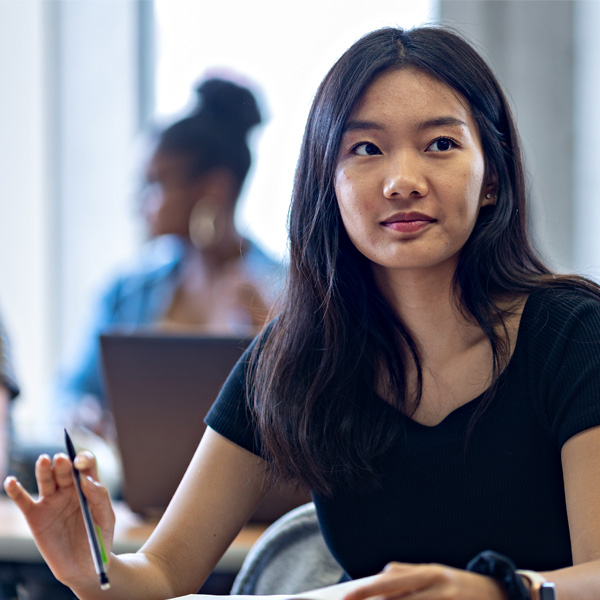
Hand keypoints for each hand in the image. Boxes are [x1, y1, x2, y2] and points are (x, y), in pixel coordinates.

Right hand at [3, 450, 114, 589]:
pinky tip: (11, 481)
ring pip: (46, 480)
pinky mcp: (35, 517)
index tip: (81, 464)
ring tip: (44, 460)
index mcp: (88, 486)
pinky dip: (15, 490)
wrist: (83, 566)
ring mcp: (51, 502)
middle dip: (63, 464)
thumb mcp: (106, 518)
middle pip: (64, 470)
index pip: (86, 465)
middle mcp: (69, 490)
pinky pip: (23, 501)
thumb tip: (86, 480)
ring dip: (44, 469)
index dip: (83, 460)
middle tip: (62, 460)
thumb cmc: (99, 539)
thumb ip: (99, 498)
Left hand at [344, 562, 507, 599]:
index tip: (345, 596)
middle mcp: (437, 586)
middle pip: (397, 598)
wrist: (503, 594)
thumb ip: (408, 574)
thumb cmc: (459, 586)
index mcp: (429, 572)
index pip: (390, 581)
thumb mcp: (434, 574)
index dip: (366, 590)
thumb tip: (380, 575)